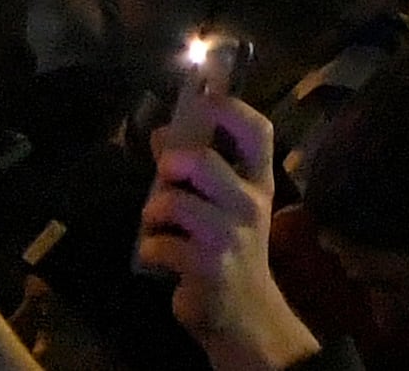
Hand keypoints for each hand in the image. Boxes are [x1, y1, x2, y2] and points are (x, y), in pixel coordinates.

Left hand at [138, 94, 311, 370]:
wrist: (243, 312)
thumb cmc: (229, 249)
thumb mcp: (224, 207)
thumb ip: (196, 172)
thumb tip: (159, 133)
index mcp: (259, 183)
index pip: (258, 133)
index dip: (231, 110)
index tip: (206, 97)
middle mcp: (249, 204)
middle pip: (206, 162)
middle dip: (175, 162)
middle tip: (165, 169)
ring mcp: (229, 236)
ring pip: (173, 203)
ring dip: (154, 211)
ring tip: (159, 223)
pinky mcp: (205, 266)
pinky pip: (158, 244)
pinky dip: (149, 248)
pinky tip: (160, 256)